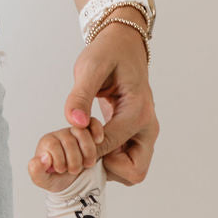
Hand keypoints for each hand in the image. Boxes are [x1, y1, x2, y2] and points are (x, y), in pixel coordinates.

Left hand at [28, 118, 103, 191]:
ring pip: (81, 132)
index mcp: (47, 142)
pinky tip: (98, 141)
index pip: (52, 145)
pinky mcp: (89, 132)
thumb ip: (36, 171)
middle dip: (74, 160)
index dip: (59, 160)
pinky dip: (96, 131)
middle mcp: (60, 135)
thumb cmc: (57, 178)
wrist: (75, 182)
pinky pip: (92, 123)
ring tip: (88, 164)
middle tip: (74, 171)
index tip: (61, 170)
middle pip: (68, 140)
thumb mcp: (43, 180)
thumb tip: (44, 158)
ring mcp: (75, 132)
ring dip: (87, 151)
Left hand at [64, 16, 158, 186]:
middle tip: (81, 149)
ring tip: (85, 143)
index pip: (109, 151)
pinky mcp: (138, 135)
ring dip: (106, 167)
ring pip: (131, 172)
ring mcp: (145, 133)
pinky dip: (108, 161)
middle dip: (104, 168)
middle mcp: (148, 128)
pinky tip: (90, 141)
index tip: (70, 137)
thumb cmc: (107, 53)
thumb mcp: (89, 67)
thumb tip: (74, 123)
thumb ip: (80, 96)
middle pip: (132, 172)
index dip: (85, 150)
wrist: (123, 45)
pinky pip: (126, 162)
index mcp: (138, 113)